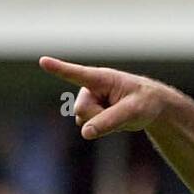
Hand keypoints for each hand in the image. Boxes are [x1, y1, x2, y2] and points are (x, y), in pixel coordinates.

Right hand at [41, 56, 167, 139]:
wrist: (150, 106)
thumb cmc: (144, 102)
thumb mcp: (132, 112)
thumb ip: (109, 121)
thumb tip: (85, 133)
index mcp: (101, 78)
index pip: (77, 74)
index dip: (59, 68)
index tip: (43, 61)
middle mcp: (90, 88)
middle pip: (82, 110)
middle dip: (98, 118)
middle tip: (120, 112)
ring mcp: (88, 101)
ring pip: (84, 121)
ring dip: (102, 124)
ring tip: (118, 114)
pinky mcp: (89, 113)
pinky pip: (89, 128)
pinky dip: (102, 129)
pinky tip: (113, 120)